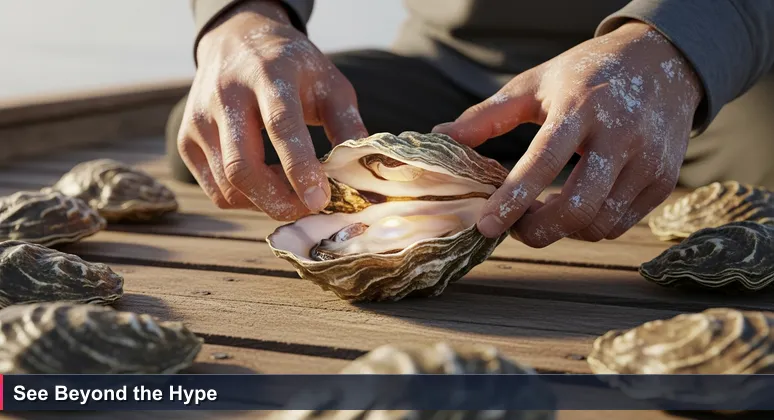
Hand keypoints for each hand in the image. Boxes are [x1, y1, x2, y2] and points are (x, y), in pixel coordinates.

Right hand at [177, 0, 367, 219]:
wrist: (237, 40)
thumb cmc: (293, 68)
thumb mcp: (329, 84)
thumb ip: (348, 125)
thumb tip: (363, 171)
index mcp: (267, 74)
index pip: (280, 126)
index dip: (299, 167)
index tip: (320, 199)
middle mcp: (225, 95)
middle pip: (243, 166)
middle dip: (279, 200)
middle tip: (309, 209)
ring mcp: (199, 119)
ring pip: (227, 185)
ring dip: (264, 202)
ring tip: (291, 190)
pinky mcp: (186, 140)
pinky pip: (215, 190)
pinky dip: (245, 200)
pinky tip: (268, 185)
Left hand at [433, 22, 702, 245]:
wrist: (663, 61)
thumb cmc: (587, 74)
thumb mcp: (536, 84)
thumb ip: (488, 115)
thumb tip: (441, 137)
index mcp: (581, 108)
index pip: (543, 163)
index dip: (512, 201)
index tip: (485, 225)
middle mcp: (620, 136)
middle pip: (578, 209)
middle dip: (537, 230)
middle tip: (513, 226)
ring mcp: (648, 160)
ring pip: (599, 224)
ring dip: (563, 230)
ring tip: (542, 212)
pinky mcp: (664, 179)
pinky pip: (621, 223)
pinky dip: (590, 226)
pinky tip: (574, 207)